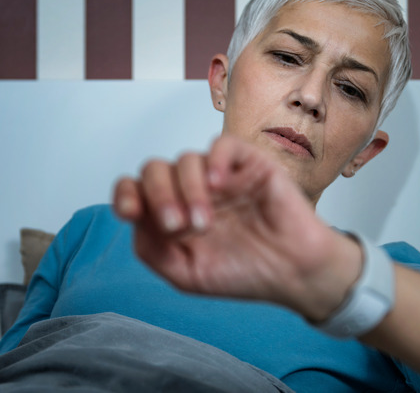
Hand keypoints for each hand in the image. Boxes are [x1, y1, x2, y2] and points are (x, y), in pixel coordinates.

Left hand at [113, 135, 361, 320]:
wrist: (294, 274)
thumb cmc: (244, 273)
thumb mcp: (187, 274)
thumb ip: (152, 250)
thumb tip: (134, 220)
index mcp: (173, 212)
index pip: (136, 188)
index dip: (126, 193)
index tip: (129, 212)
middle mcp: (191, 190)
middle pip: (155, 169)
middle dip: (159, 196)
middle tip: (178, 227)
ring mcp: (220, 175)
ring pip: (187, 159)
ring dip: (189, 191)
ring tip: (205, 224)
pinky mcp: (249, 164)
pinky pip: (223, 145)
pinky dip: (215, 161)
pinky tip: (220, 185)